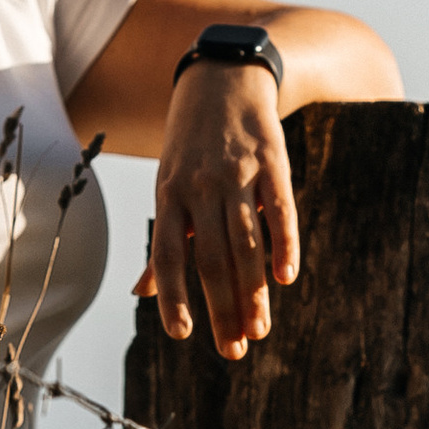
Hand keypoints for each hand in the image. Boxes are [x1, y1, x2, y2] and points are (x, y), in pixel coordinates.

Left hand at [134, 60, 298, 359]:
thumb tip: (142, 293)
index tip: (183, 335)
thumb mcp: (169, 184)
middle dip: (222, 309)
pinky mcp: (272, 162)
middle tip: (234, 350)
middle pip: (211, 259)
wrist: (226, 77)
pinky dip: (283, 246)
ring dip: (253, 291)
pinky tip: (286, 279)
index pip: (169, 254)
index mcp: (169, 195)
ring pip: (245, 243)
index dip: (174, 296)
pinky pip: (279, 211)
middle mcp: (200, 186)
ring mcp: (237, 174)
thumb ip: (164, 240)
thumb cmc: (192, 143)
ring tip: (259, 329)